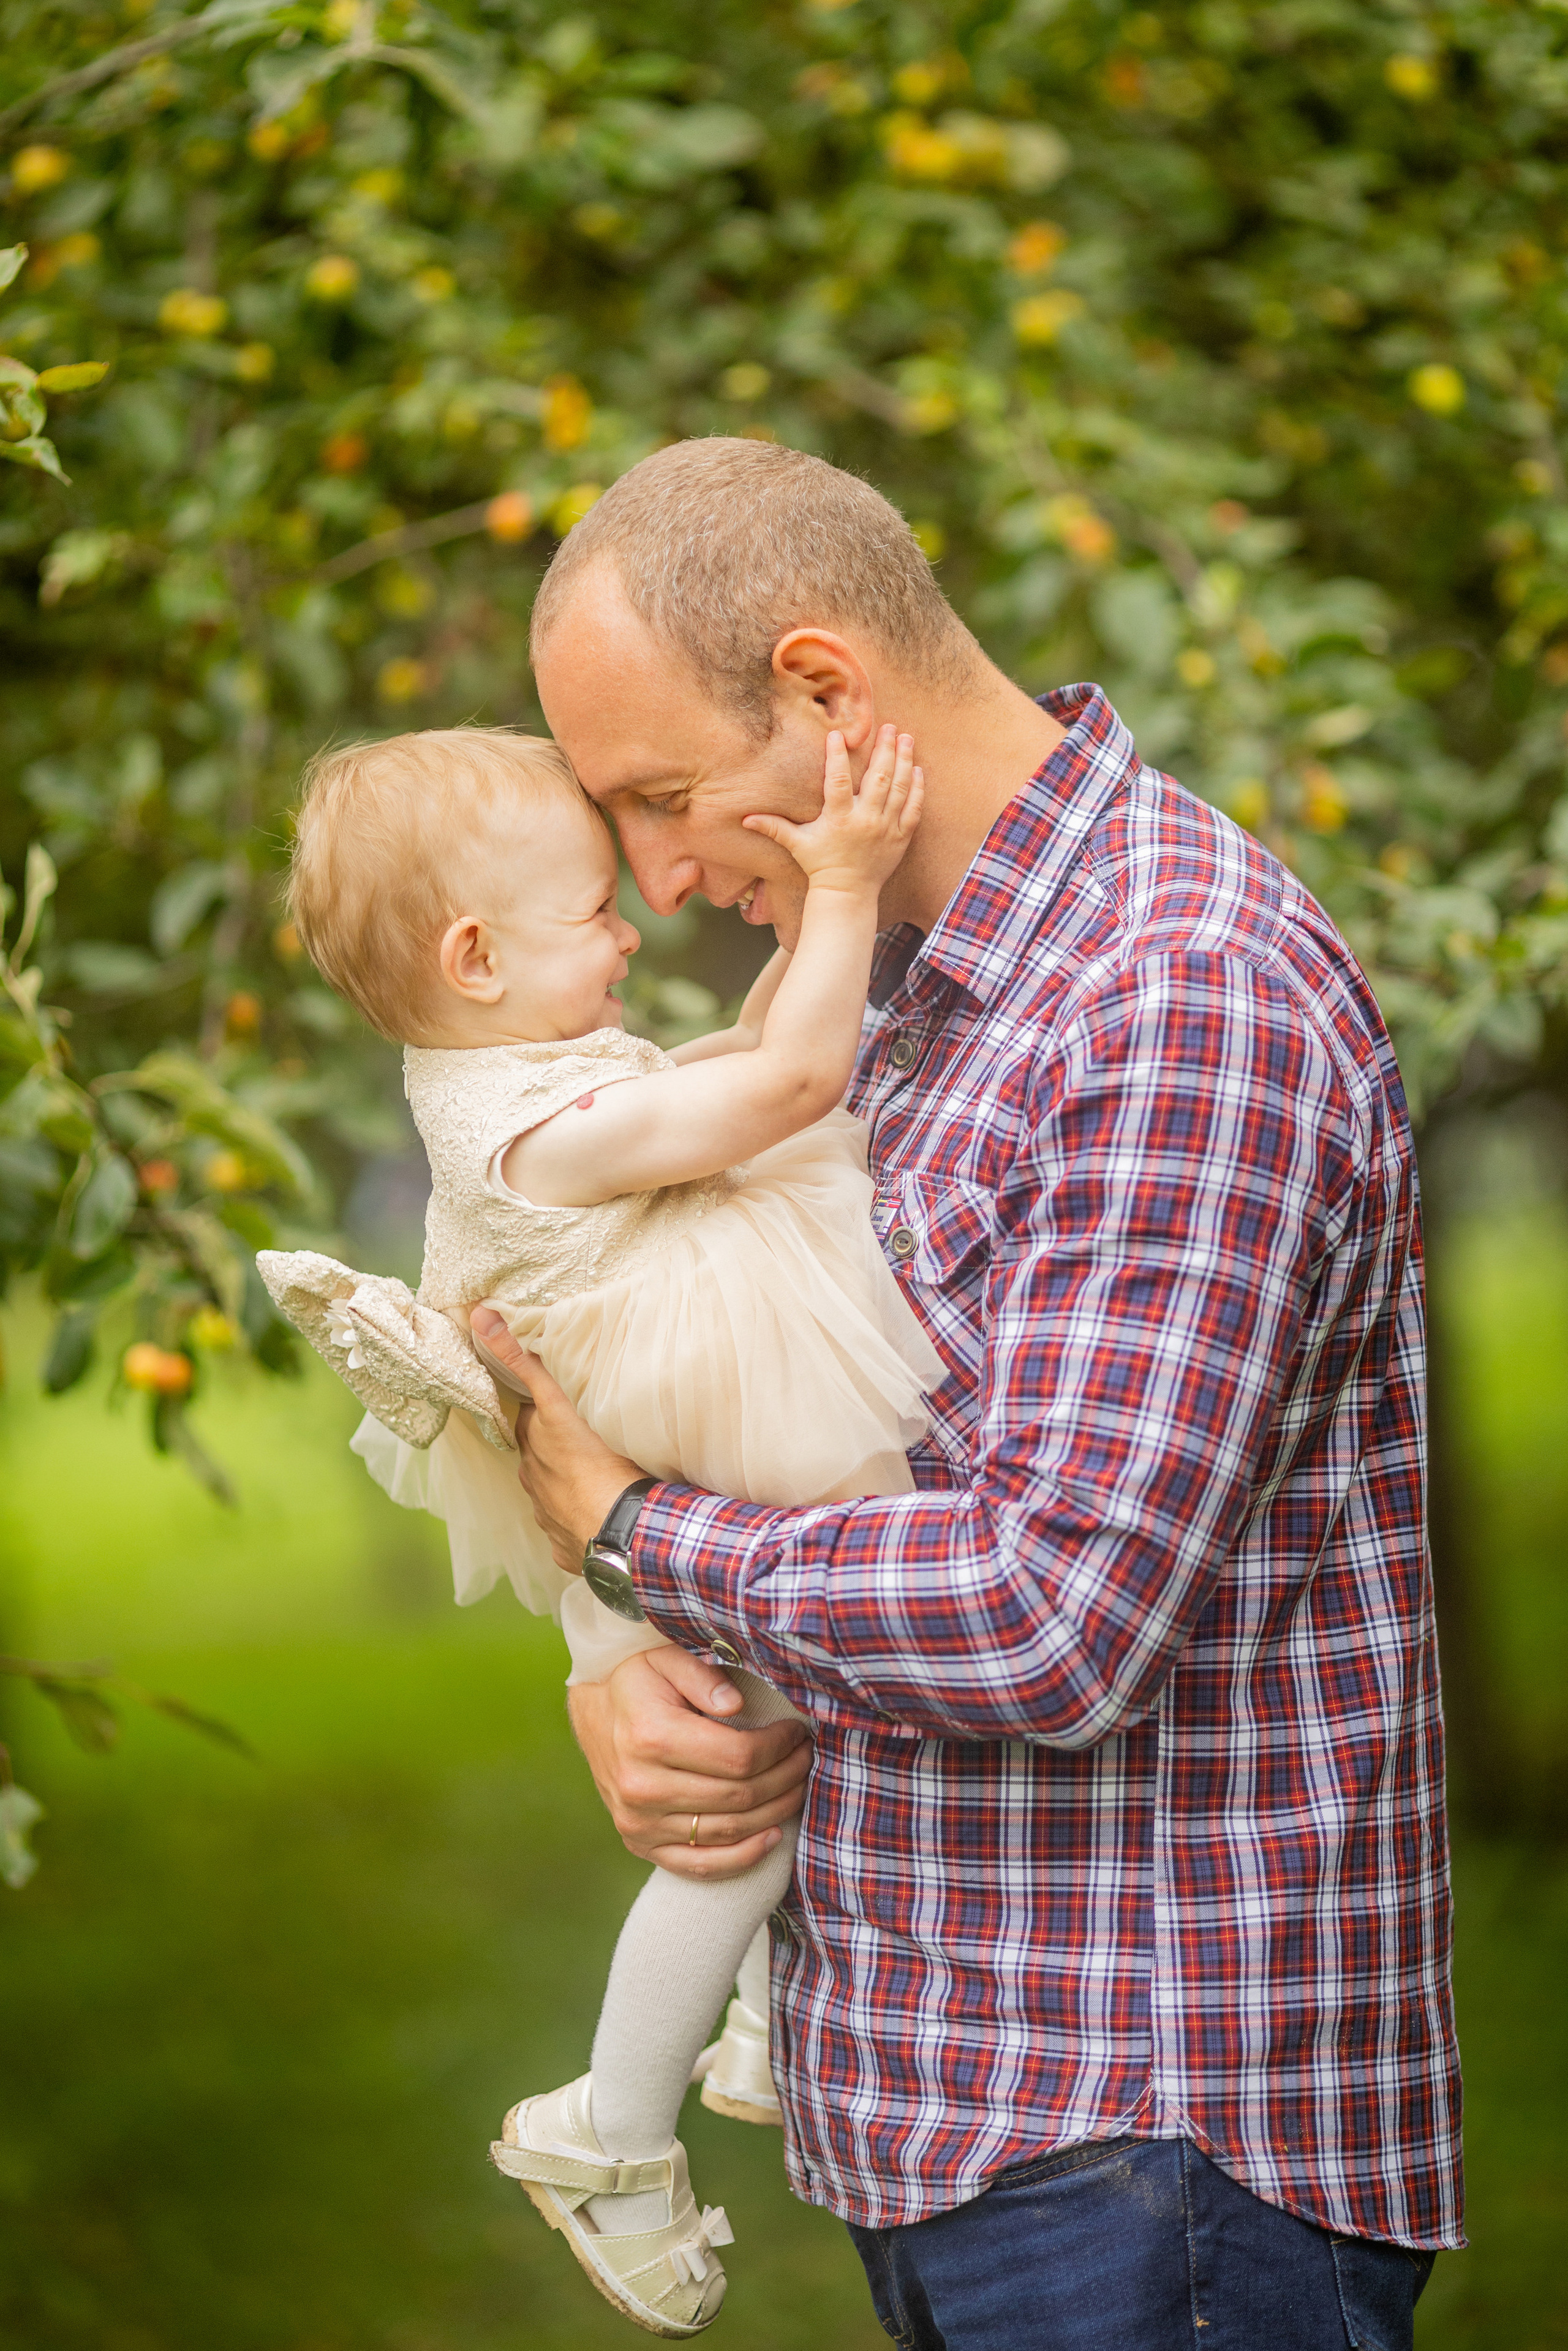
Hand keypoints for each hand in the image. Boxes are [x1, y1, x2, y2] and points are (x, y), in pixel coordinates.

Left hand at [470, 1308, 637, 1570]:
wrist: (621, 1529)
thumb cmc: (600, 1461)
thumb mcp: (563, 1403)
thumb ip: (524, 1361)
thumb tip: (480, 1315)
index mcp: (537, 1442)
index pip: (530, 1416)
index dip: (543, 1409)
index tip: (558, 1405)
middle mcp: (534, 1477)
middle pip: (537, 1453)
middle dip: (551, 1445)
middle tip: (582, 1438)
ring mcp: (546, 1513)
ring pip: (550, 1489)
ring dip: (565, 1481)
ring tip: (596, 1476)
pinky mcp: (562, 1543)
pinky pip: (567, 1525)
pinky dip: (577, 1517)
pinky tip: (598, 1512)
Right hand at [569, 1646, 811, 1877]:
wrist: (591, 1710)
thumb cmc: (636, 1679)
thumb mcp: (665, 1657)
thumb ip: (702, 1676)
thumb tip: (736, 1705)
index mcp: (652, 1737)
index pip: (738, 1757)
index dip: (779, 1748)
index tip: (797, 1732)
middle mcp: (643, 1786)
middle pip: (739, 1796)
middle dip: (786, 1777)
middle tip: (807, 1757)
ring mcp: (639, 1821)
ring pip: (728, 1831)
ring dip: (774, 1812)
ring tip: (798, 1786)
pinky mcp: (639, 1842)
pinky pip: (699, 1865)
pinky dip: (742, 1858)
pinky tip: (772, 1837)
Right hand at [743, 722, 921, 897]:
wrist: (848, 893)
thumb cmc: (820, 865)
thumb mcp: (797, 844)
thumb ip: (773, 827)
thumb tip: (744, 819)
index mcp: (839, 818)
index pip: (837, 781)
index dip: (837, 756)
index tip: (837, 734)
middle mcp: (865, 821)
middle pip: (878, 778)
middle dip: (884, 749)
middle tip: (889, 726)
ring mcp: (886, 828)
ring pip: (899, 788)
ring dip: (903, 760)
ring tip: (906, 738)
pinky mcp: (901, 837)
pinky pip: (913, 808)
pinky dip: (916, 788)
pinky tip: (916, 769)